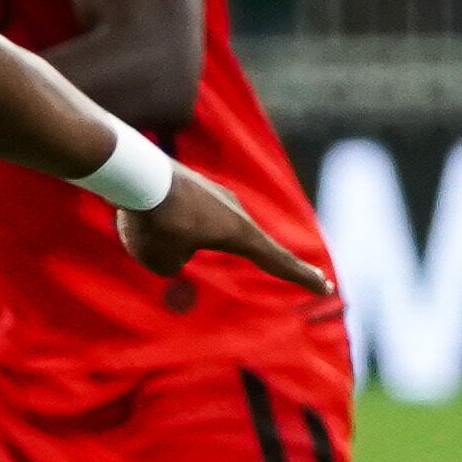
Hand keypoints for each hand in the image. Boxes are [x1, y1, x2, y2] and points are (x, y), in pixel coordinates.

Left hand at [115, 165, 329, 296]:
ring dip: (202, 242)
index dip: (301, 277)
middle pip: (254, 243)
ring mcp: (214, 193)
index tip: (326, 287)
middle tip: (307, 274)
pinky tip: (154, 220)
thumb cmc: (157, 224)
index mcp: (240, 234)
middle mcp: (234, 211)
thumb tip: (174, 251)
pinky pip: (188, 214)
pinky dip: (179, 225)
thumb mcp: (163, 262)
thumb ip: (175, 265)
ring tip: (176, 243)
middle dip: (273, 261)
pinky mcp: (191, 184)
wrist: (135, 174)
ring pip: (212, 229)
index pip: (278, 261)